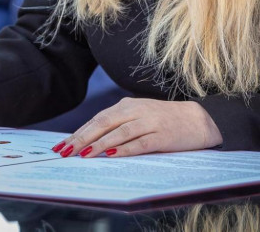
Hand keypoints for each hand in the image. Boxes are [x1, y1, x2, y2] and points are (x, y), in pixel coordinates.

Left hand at [51, 97, 222, 158]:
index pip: (98, 119)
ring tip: (84, 154)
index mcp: (127, 105)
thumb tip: (88, 141)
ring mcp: (150, 122)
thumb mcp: (138, 116)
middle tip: (65, 151)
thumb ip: (117, 124)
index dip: (79, 132)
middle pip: (104, 124)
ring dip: (100, 144)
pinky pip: (141, 143)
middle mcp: (136, 111)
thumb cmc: (163, 120)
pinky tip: (112, 155)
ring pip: (120, 133)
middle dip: (82, 138)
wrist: (197, 119)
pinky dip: (125, 149)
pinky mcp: (162, 136)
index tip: (62, 145)